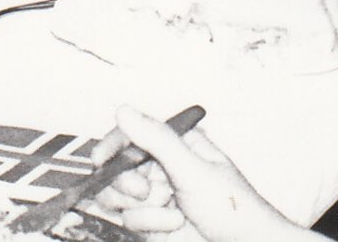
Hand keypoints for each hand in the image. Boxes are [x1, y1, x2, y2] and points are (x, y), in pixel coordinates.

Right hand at [86, 106, 308, 241]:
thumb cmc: (236, 210)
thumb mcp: (195, 171)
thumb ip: (158, 141)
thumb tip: (123, 110)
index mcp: (176, 144)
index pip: (132, 134)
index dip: (113, 146)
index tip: (101, 160)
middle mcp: (162, 168)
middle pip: (118, 166)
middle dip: (127, 182)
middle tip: (143, 191)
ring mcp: (156, 196)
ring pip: (119, 196)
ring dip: (142, 208)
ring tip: (168, 212)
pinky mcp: (153, 223)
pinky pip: (129, 220)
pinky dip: (148, 225)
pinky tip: (173, 226)